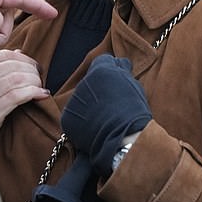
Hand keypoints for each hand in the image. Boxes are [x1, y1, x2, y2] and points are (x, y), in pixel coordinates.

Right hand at [0, 50, 49, 148]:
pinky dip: (33, 92)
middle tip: (40, 75)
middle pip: (9, 66)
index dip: (22, 58)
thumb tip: (18, 53)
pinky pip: (17, 96)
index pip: (0, 56)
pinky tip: (41, 95)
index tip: (33, 65)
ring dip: (33, 80)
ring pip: (15, 79)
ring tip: (40, 85)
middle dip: (30, 69)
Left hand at [61, 54, 150, 176]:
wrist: (123, 138)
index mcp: (101, 71)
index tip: (114, 84)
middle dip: (98, 92)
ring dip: (89, 107)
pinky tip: (94, 129)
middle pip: (90, 84)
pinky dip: (81, 123)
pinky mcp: (67, 118)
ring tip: (104, 120)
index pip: (102, 62)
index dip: (109, 73)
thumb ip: (122, 72)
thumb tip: (120, 63)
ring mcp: (73, 100)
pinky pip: (74, 118)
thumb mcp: (133, 86)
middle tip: (111, 107)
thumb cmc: (134, 113)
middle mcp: (84, 82)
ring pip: (81, 101)